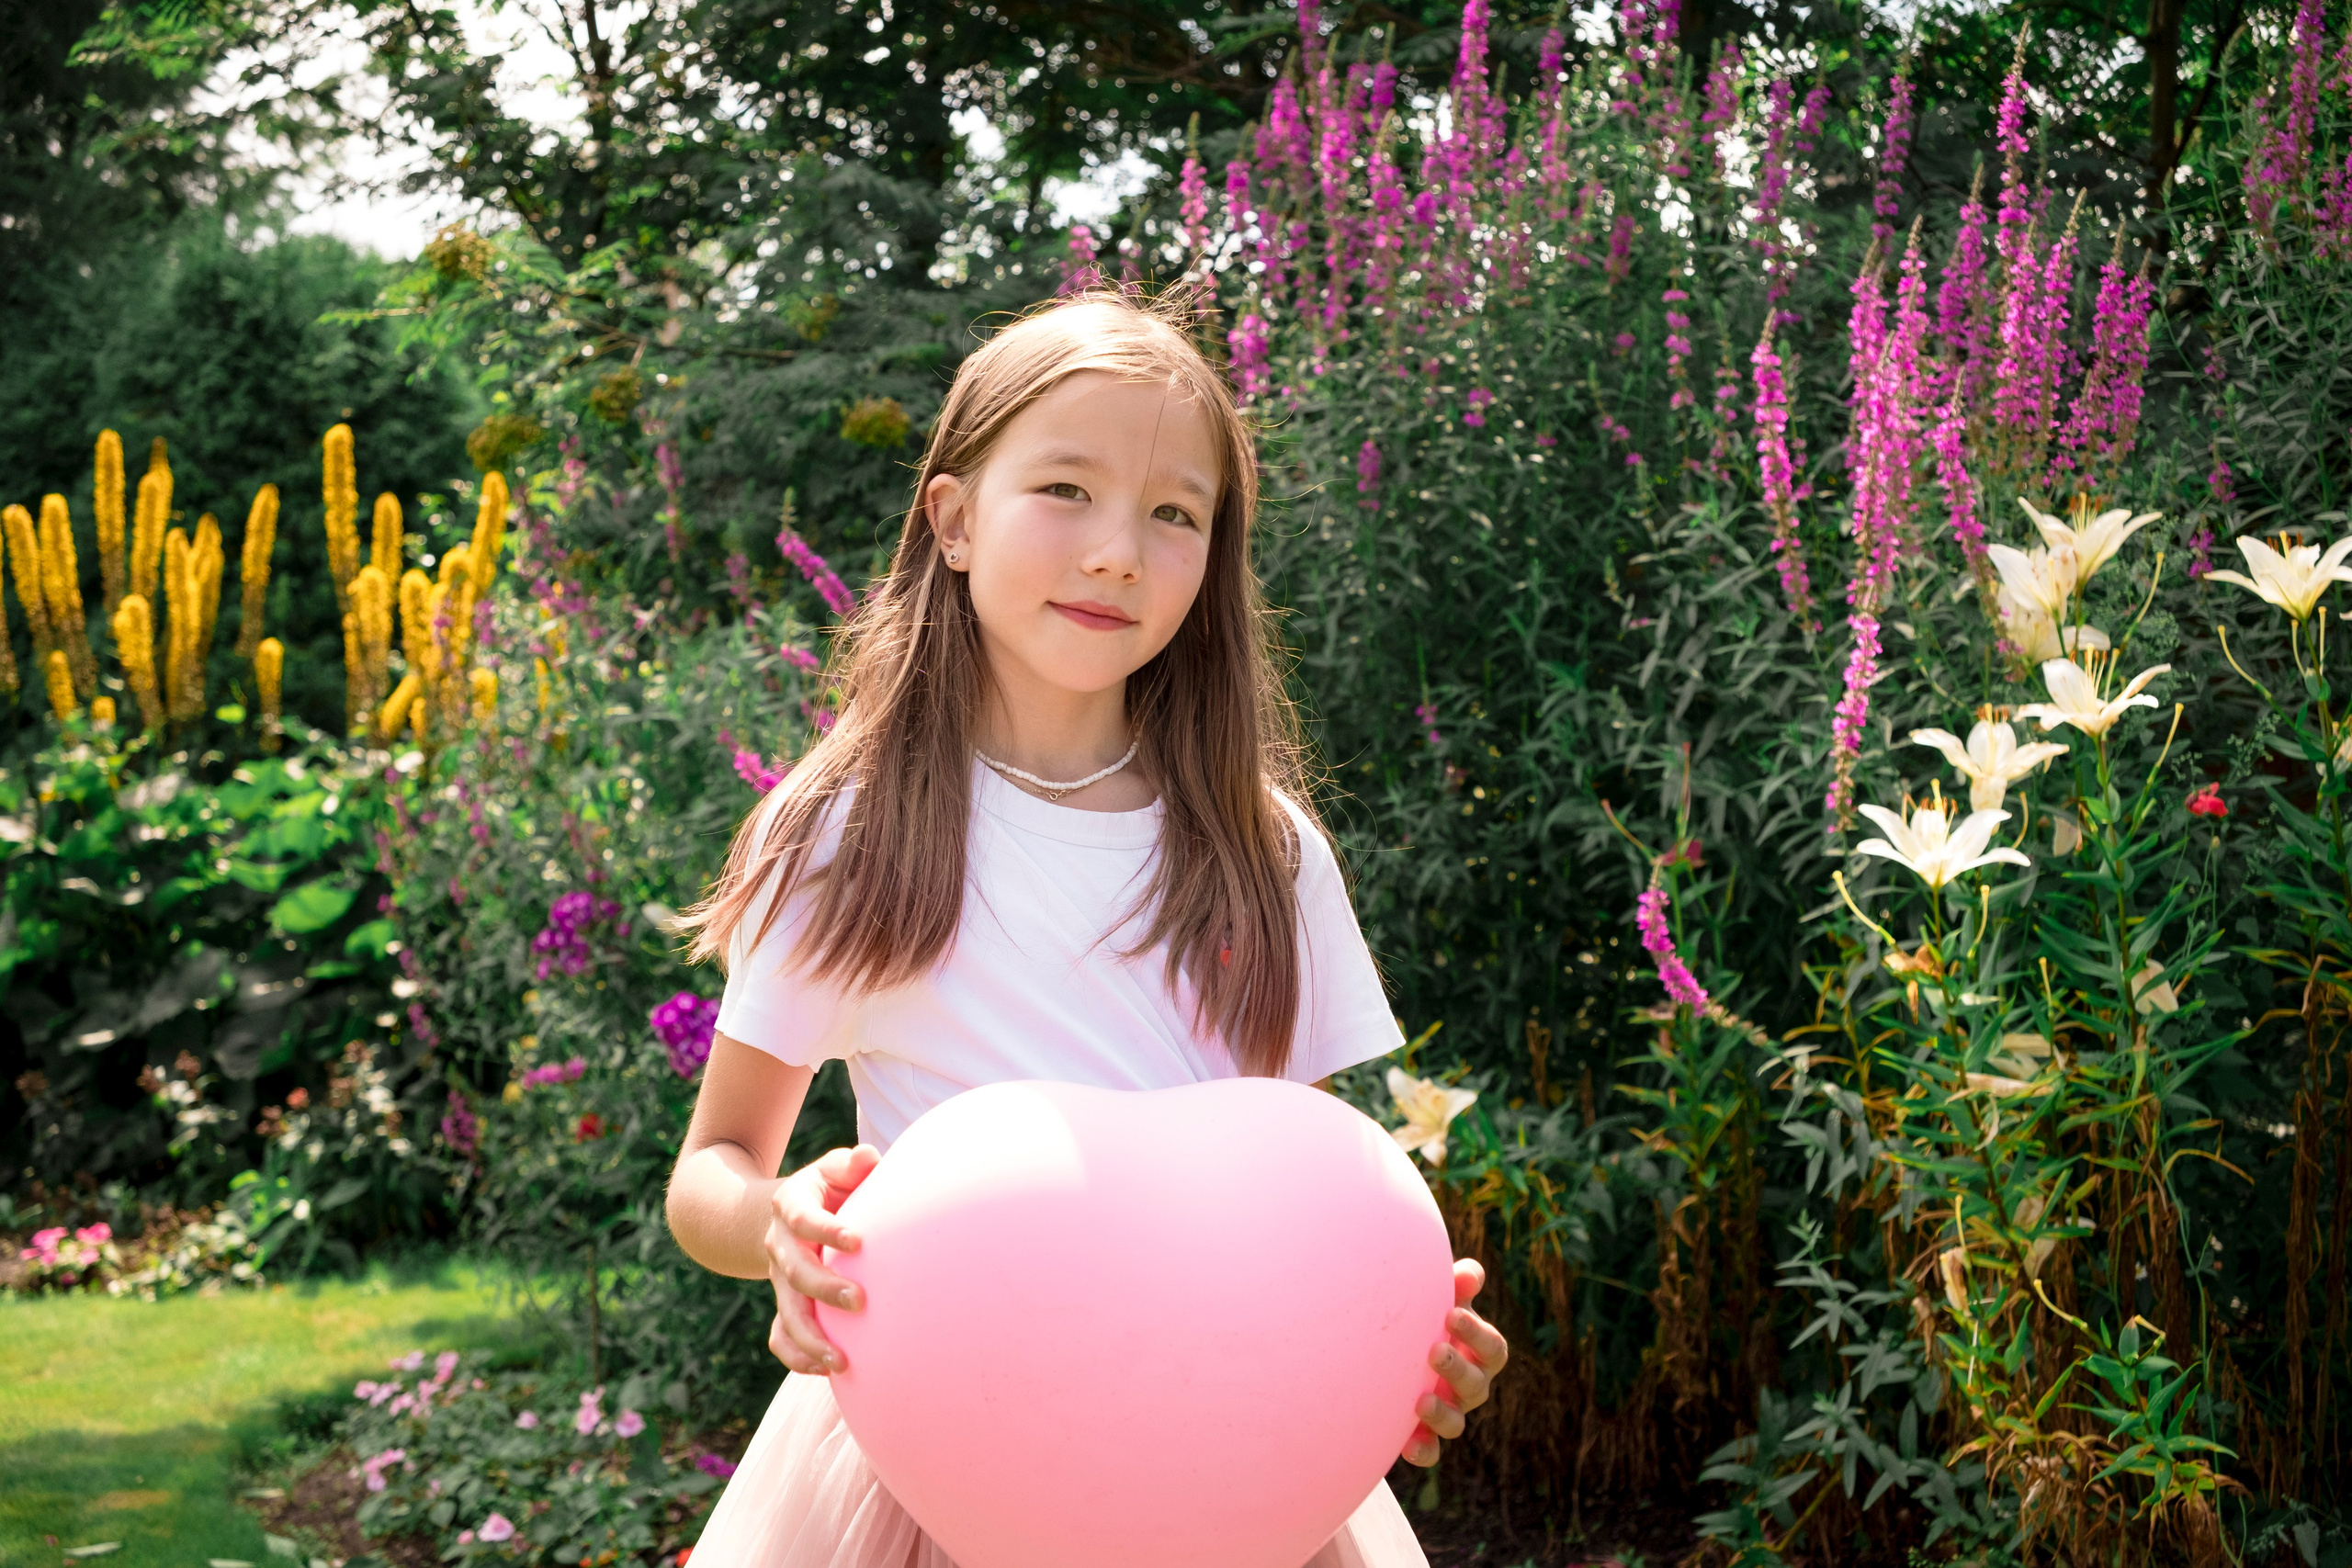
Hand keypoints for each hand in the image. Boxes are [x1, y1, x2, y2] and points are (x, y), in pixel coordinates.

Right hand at [764, 1143, 878, 1375]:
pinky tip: (827, 1371)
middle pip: (795, 1273)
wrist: (784, 1214)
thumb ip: (851, 1165)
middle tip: (860, 1301)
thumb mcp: (834, 1169)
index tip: (858, 1241)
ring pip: (787, 1314)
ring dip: (811, 1339)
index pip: (804, 1219)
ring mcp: (780, 1280)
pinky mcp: (785, 1304)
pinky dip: (798, 1357)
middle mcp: (780, 1246)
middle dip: (825, 1290)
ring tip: (842, 1361)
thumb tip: (868, 1157)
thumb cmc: (827, 1189)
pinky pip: (781, 1337)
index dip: (827, 1230)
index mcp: (790, 1207)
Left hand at [1401, 1258, 1506, 1466]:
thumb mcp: (1439, 1298)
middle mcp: (1470, 1386)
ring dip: (1442, 1413)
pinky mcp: (1425, 1435)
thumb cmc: (1425, 1318)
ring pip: (1457, 1423)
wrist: (1391, 1352)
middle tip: (1433, 1351)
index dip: (1476, 1334)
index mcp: (1479, 1353)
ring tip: (1419, 1400)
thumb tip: (1471, 1274)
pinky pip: (1432, 1451)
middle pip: (1476, 1385)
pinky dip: (1424, 1450)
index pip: (1492, 1348)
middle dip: (1458, 1369)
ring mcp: (1449, 1412)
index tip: (1451, 1314)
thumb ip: (1456, 1285)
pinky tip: (1407, 1444)